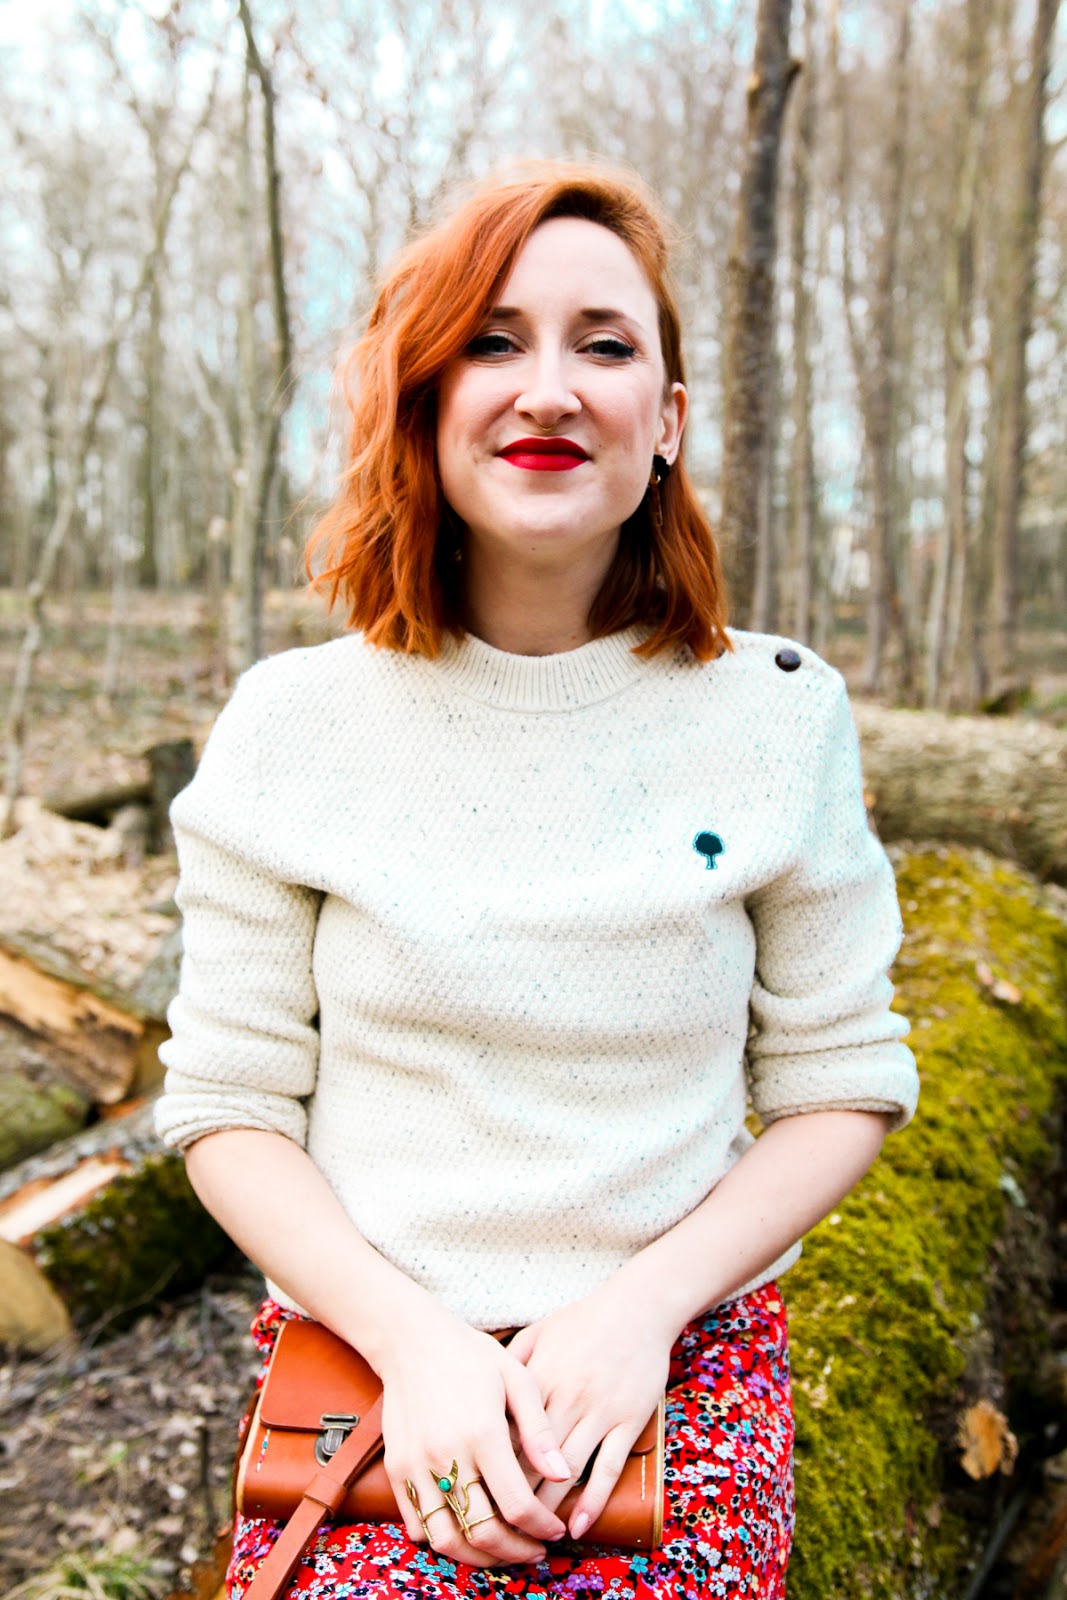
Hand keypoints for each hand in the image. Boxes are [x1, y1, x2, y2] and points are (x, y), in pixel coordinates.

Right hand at [378, 1304, 570, 1566]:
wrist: (411, 1340)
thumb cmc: (470, 1355)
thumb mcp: (516, 1379)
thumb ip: (539, 1431)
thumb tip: (564, 1475)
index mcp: (483, 1433)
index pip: (517, 1504)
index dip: (541, 1528)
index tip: (555, 1532)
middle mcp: (446, 1455)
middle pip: (482, 1532)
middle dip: (515, 1552)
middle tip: (534, 1551)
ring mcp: (416, 1466)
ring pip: (446, 1540)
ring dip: (478, 1558)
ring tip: (501, 1550)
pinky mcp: (396, 1469)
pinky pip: (417, 1525)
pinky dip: (441, 1539)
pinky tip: (465, 1530)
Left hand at [506, 1282, 674, 1539]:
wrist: (640, 1307)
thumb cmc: (585, 1319)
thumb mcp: (540, 1331)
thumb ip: (512, 1362)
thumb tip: (483, 1395)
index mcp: (540, 1375)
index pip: (507, 1429)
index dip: (489, 1463)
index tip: (474, 1491)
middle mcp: (568, 1397)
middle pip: (532, 1458)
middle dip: (512, 1496)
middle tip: (495, 1528)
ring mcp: (600, 1411)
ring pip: (566, 1470)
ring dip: (548, 1508)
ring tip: (531, 1537)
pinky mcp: (629, 1422)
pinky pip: (608, 1468)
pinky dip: (592, 1501)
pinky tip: (578, 1526)